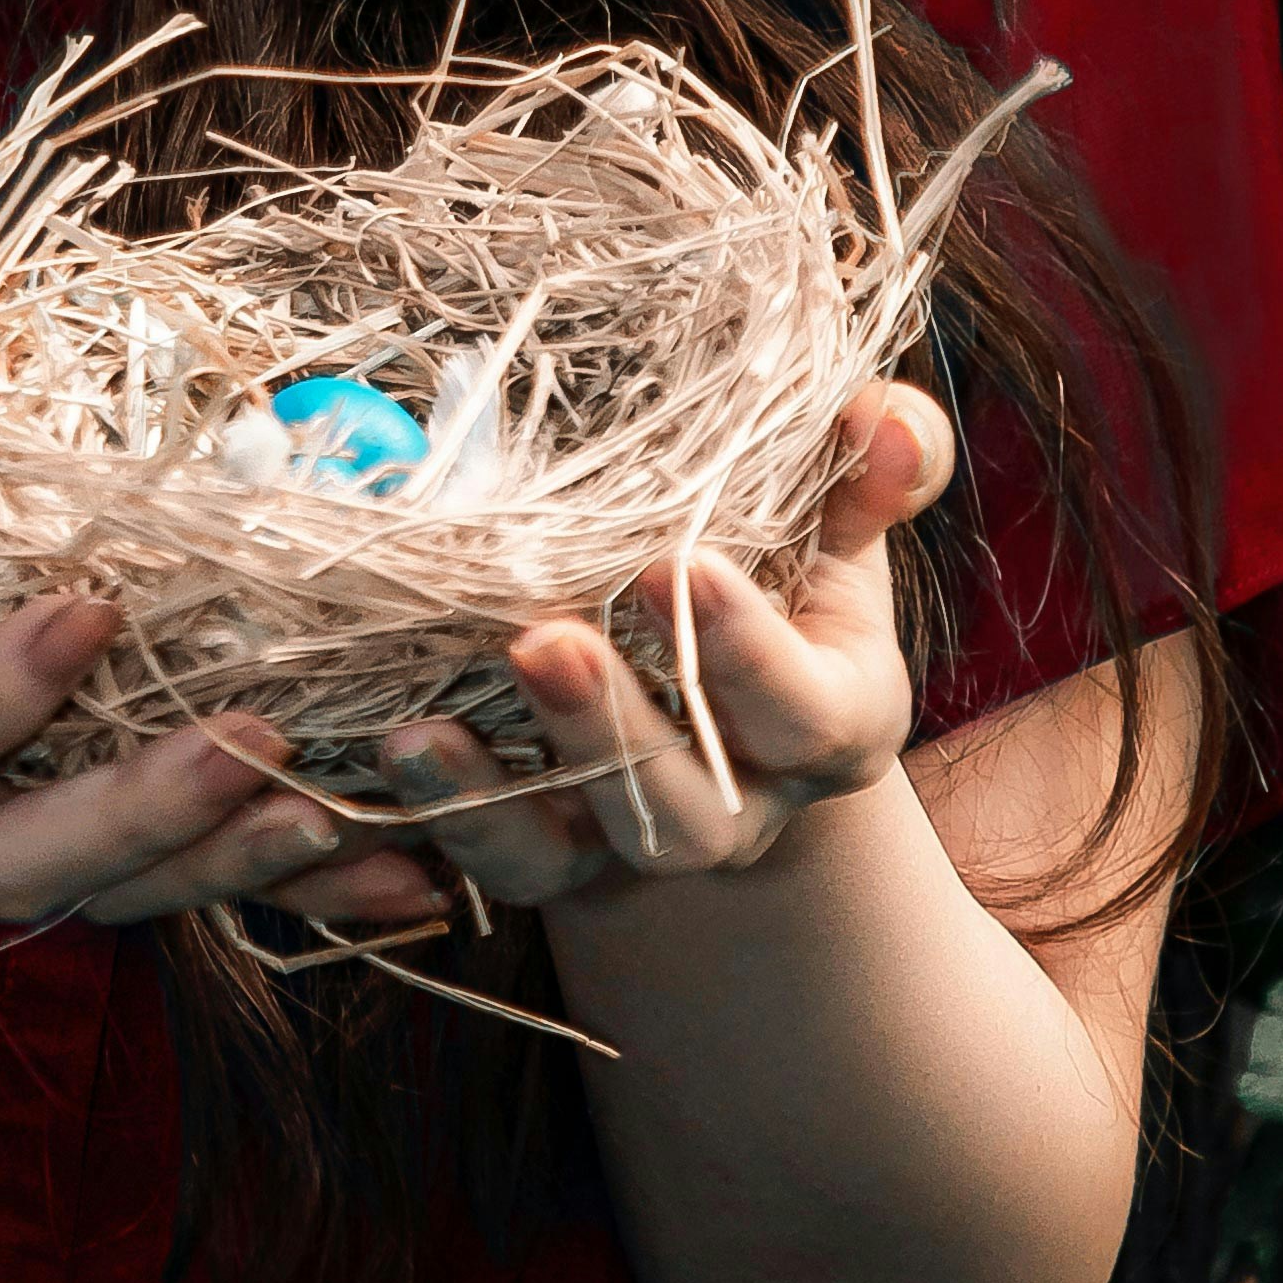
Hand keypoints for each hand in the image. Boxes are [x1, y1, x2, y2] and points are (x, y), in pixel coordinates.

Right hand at [0, 328, 403, 933]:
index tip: (88, 612)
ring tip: (339, 817)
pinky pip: (173, 880)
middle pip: (1, 862)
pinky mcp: (70, 838)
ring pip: (98, 893)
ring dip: (220, 863)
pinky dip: (285, 886)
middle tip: (255, 739)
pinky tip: (400, 876)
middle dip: (134, 815)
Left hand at [330, 379, 954, 925]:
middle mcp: (747, 802)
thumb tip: (885, 417)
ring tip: (425, 726)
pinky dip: (449, 816)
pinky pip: (507, 865)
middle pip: (693, 807)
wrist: (722, 693)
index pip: (807, 711)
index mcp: (834, 722)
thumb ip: (868, 468)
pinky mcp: (559, 860)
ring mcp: (646, 839)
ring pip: (593, 848)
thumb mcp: (832, 523)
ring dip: (509, 790)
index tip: (681, 563)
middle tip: (545, 640)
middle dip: (616, 726)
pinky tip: (397, 748)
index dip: (748, 650)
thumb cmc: (783, 580)